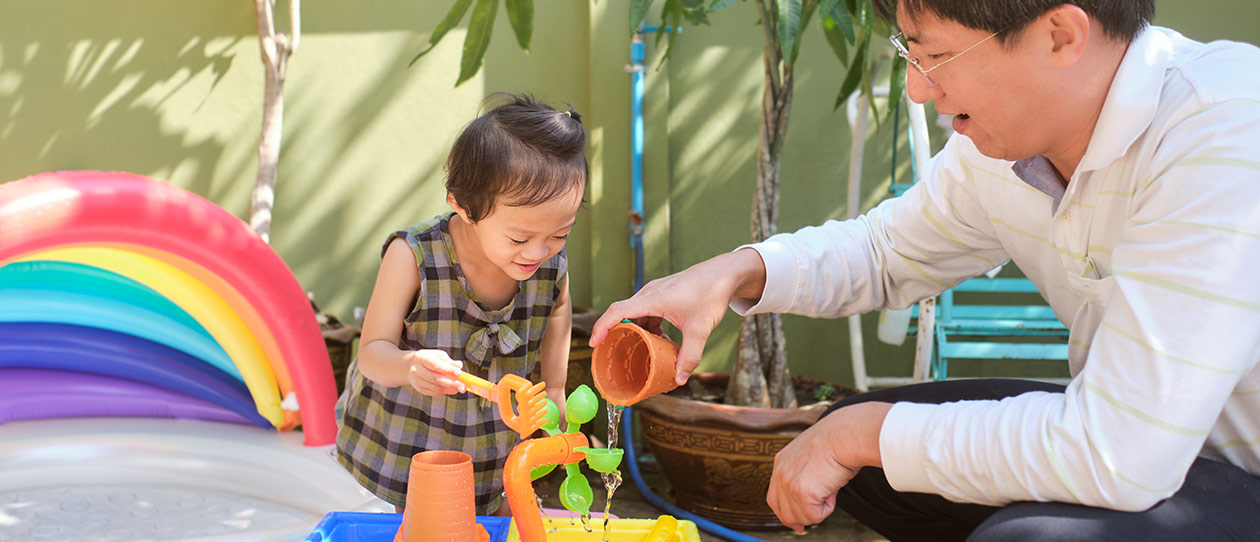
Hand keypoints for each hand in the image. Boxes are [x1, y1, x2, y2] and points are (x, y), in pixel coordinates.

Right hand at [404, 349, 465, 395]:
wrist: (410, 366)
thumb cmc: (429, 359)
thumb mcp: (438, 355)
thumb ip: (448, 361)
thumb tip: (459, 366)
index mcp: (421, 357)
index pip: (435, 364)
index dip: (447, 369)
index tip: (459, 373)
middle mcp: (416, 369)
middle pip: (435, 378)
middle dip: (451, 383)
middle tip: (463, 387)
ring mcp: (416, 381)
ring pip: (435, 387)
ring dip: (449, 389)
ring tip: (460, 388)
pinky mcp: (419, 389)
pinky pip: (433, 392)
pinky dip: (444, 391)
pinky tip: (451, 389)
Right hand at [590, 249, 766, 384]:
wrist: (724, 273)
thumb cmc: (711, 294)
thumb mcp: (700, 330)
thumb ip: (690, 356)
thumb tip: (679, 380)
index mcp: (652, 298)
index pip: (617, 311)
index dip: (602, 327)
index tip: (595, 343)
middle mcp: (649, 293)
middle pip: (624, 314)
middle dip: (618, 334)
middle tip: (615, 354)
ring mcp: (655, 292)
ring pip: (636, 314)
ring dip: (637, 331)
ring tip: (642, 350)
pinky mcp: (663, 294)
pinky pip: (647, 312)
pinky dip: (648, 326)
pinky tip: (660, 339)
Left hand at [767, 402, 890, 531]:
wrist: (845, 435)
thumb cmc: (838, 441)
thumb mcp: (812, 456)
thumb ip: (805, 475)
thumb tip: (811, 499)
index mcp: (781, 462)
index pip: (774, 497)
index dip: (786, 513)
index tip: (797, 523)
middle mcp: (780, 473)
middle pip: (783, 512)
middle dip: (802, 518)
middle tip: (818, 511)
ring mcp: (788, 483)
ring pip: (800, 517)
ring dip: (818, 509)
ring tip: (829, 488)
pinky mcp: (801, 492)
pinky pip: (814, 516)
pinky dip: (828, 508)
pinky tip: (832, 489)